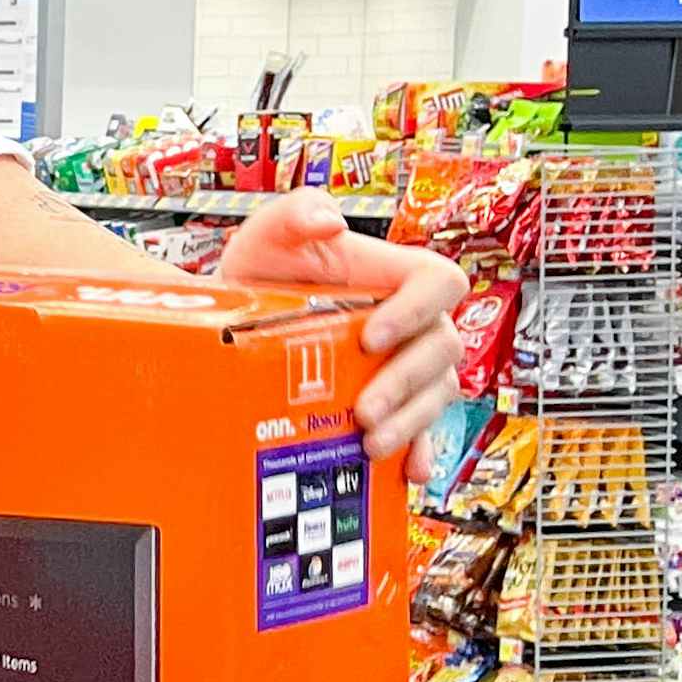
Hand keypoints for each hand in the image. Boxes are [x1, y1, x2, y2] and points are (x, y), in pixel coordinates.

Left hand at [219, 193, 469, 459]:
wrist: (238, 321)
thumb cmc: (266, 271)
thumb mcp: (269, 235)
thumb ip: (296, 212)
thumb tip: (327, 220)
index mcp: (396, 276)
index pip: (441, 282)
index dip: (419, 309)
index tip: (373, 335)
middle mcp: (414, 321)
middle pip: (443, 348)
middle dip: (405, 382)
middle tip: (363, 409)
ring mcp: (408, 365)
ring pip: (437, 394)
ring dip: (410, 422)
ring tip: (370, 443)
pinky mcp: (395, 403)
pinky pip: (424, 429)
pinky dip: (419, 451)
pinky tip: (406, 470)